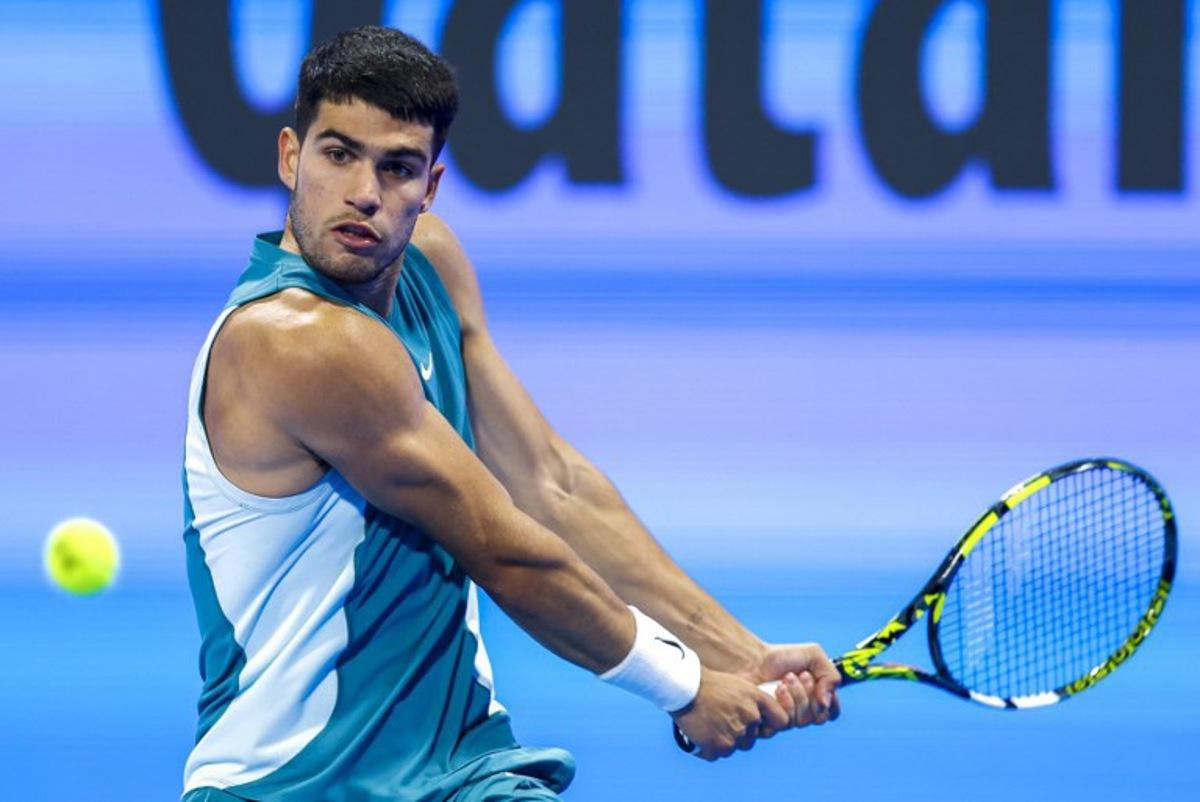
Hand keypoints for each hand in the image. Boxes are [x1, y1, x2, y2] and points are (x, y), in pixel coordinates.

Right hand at [671, 667, 789, 760]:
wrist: (684, 687)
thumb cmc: (709, 684)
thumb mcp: (739, 685)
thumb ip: (753, 703)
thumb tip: (760, 720)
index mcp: (757, 699)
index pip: (781, 721)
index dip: (770, 725)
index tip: (759, 725)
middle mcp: (750, 717)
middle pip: (751, 738)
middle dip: (738, 733)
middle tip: (720, 720)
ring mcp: (735, 732)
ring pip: (734, 747)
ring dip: (723, 741)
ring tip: (709, 725)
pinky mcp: (719, 746)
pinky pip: (717, 754)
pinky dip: (708, 748)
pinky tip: (700, 734)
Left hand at [757, 643, 840, 729]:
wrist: (754, 660)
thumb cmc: (782, 657)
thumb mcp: (814, 655)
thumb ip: (831, 676)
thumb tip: (826, 703)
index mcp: (817, 698)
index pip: (832, 712)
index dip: (828, 699)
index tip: (815, 679)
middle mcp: (804, 712)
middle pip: (819, 717)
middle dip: (809, 693)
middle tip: (796, 675)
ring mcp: (789, 719)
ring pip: (802, 721)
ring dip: (795, 695)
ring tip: (783, 680)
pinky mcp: (773, 723)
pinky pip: (785, 723)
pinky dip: (782, 704)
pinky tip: (774, 690)